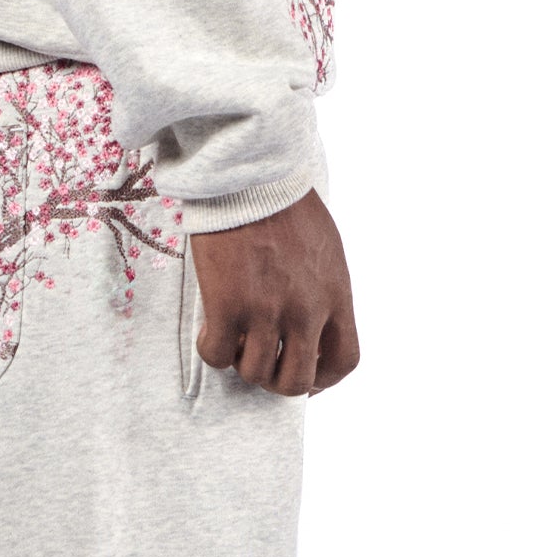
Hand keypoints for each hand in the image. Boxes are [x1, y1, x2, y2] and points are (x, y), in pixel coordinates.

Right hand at [189, 189, 360, 395]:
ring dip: (242, 362)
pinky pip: (218, 355)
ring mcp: (267, 312)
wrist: (249, 175)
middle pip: (298, 381)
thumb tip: (313, 325)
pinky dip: (213, 349)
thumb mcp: (325, 250)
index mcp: (335, 295)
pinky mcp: (228, 307)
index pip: (344, 360)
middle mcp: (306, 311)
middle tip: (262, 364)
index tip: (306, 376)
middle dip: (278, 381)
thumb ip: (323, 291)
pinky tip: (211, 328)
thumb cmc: (284, 204)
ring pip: (255, 373)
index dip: (324, 379)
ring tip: (235, 336)